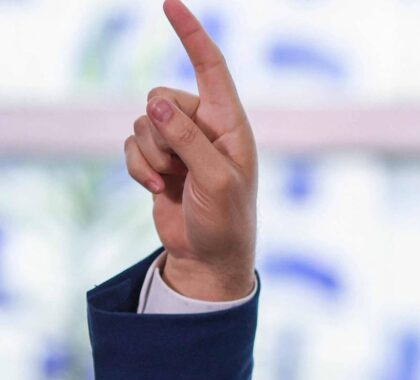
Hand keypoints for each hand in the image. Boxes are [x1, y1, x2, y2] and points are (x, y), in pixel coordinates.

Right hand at [124, 0, 256, 300]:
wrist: (209, 256)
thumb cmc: (226, 220)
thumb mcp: (216, 181)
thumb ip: (189, 141)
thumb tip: (157, 106)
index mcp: (231, 123)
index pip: (211, 68)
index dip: (192, 35)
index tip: (171, 5)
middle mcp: (205, 126)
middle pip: (160, 98)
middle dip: (160, 132)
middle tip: (180, 166)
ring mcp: (180, 143)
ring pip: (142, 123)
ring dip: (149, 154)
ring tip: (172, 181)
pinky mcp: (158, 159)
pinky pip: (130, 144)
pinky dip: (137, 167)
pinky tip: (156, 188)